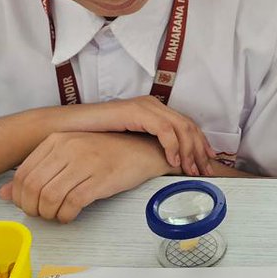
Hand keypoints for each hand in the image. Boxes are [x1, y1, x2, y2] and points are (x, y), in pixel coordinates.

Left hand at [0, 133, 174, 222]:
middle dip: (33, 209)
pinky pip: (72, 203)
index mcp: (57, 140)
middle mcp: (68, 147)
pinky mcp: (101, 178)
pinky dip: (66, 216)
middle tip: (43, 215)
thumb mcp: (67, 157)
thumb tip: (3, 194)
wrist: (142, 151)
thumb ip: (36, 172)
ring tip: (57, 216)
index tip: (30, 207)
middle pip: (33, 188)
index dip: (21, 198)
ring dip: (50, 214)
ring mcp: (85, 162)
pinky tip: (70, 216)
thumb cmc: (104, 154)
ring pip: (50, 198)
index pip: (23, 174)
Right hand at [59, 96, 214, 174]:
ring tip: (190, 170)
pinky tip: (173, 161)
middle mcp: (154, 105)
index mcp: (154, 111)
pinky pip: (163, 129)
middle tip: (205, 172)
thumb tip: (166, 164)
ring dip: (189, 151)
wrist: (68, 129)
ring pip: (180, 128)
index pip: (187, 127)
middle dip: (200, 151)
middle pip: (189, 127)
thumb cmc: (95, 140)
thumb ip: (148, 147)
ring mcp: (146, 106)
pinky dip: (172, 146)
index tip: (208, 165)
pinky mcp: (136, 111)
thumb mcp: (130, 144)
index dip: (201, 146)